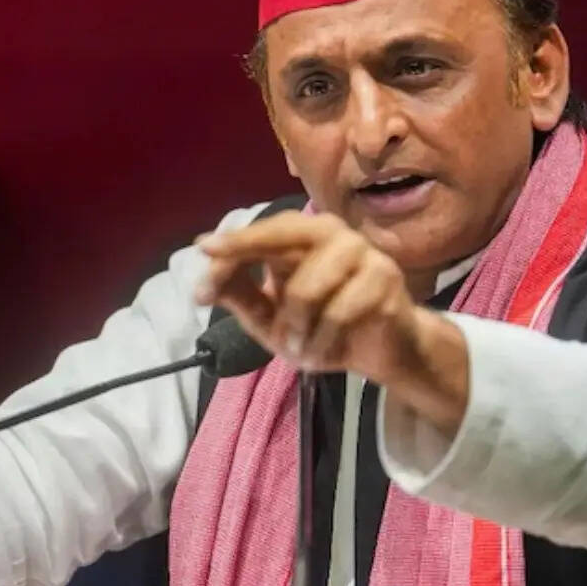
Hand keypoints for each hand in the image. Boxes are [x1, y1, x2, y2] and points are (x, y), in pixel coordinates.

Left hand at [195, 210, 468, 433]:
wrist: (382, 352)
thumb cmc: (322, 328)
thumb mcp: (272, 319)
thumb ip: (241, 298)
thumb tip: (203, 286)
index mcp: (303, 235)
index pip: (263, 231)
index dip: (233, 244)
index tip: (201, 249)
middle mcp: (333, 233)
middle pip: (285, 232)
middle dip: (246, 250)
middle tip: (215, 282)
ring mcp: (362, 253)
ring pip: (307, 287)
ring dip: (293, 329)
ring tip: (296, 349)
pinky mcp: (385, 280)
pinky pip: (338, 314)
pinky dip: (321, 342)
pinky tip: (322, 354)